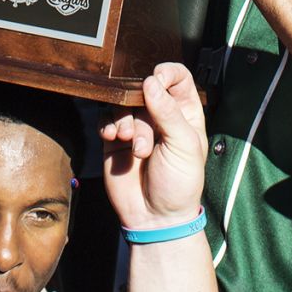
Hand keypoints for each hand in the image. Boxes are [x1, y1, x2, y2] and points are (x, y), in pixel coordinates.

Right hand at [100, 62, 207, 228]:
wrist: (155, 218)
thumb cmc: (179, 183)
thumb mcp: (183, 146)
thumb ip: (167, 112)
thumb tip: (150, 81)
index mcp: (185, 112)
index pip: (176, 77)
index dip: (166, 73)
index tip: (155, 81)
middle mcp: (160, 114)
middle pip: (144, 88)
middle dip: (141, 106)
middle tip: (142, 132)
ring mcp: (136, 125)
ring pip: (123, 102)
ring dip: (125, 121)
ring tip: (134, 148)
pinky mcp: (115, 139)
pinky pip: (106, 118)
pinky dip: (108, 125)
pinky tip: (113, 140)